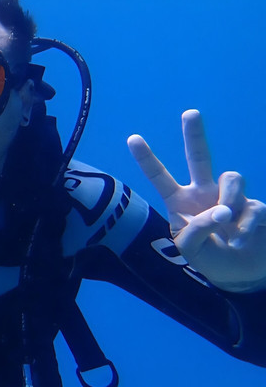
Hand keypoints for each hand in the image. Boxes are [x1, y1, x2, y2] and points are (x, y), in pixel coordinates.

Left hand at [128, 109, 265, 291]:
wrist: (239, 273)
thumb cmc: (208, 258)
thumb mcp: (190, 249)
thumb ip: (198, 229)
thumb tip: (222, 210)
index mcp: (181, 202)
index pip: (160, 177)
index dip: (147, 159)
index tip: (132, 138)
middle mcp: (205, 193)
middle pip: (200, 157)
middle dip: (195, 135)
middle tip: (189, 112)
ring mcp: (232, 197)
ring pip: (233, 178)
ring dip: (230, 200)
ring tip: (227, 224)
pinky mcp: (255, 207)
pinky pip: (254, 206)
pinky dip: (246, 226)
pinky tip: (241, 240)